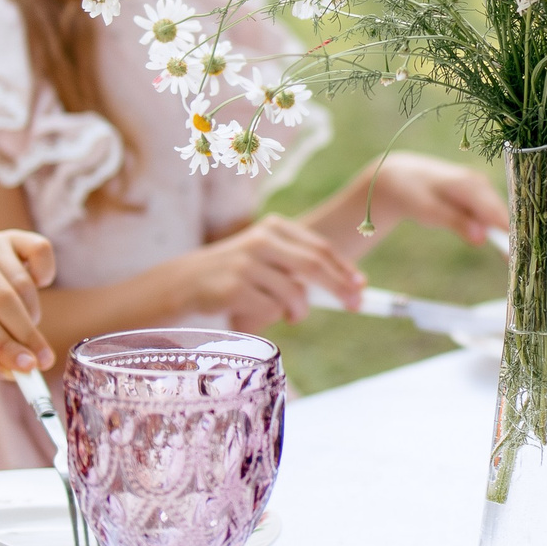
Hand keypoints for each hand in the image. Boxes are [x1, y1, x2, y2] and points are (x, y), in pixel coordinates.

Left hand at [0, 230, 55, 380]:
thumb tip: (11, 373)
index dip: (3, 344)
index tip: (26, 368)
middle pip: (3, 298)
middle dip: (25, 334)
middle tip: (42, 361)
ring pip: (24, 284)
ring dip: (31, 315)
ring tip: (22, 330)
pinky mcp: (15, 237)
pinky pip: (41, 252)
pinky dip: (45, 275)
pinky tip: (36, 289)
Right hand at [184, 215, 362, 327]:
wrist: (185, 281)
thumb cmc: (236, 272)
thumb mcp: (266, 256)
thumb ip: (300, 265)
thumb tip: (351, 284)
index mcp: (274, 228)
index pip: (319, 248)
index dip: (344, 268)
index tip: (361, 286)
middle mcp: (262, 240)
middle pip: (314, 266)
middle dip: (339, 288)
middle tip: (355, 305)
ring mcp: (247, 263)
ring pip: (294, 294)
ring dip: (298, 311)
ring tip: (289, 315)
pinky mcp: (234, 287)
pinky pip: (270, 310)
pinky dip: (271, 317)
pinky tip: (255, 311)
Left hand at [333, 154, 507, 250]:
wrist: (402, 177)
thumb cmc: (413, 194)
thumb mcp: (429, 210)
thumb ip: (455, 222)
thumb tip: (482, 238)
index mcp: (469, 185)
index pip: (497, 214)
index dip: (510, 236)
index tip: (518, 258)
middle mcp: (480, 184)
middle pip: (502, 215)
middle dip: (511, 239)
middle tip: (518, 265)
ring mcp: (481, 188)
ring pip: (499, 216)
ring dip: (505, 236)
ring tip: (510, 259)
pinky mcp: (479, 195)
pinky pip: (491, 215)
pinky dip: (496, 231)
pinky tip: (501, 247)